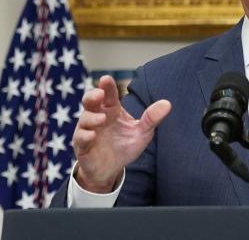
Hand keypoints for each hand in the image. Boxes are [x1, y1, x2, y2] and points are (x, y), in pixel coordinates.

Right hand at [72, 75, 171, 192]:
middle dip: (92, 96)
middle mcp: (98, 116)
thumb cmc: (125, 146)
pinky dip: (85, 135)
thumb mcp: (142, 132)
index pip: (109, 94)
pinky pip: (80, 138)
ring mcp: (88, 130)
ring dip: (92, 118)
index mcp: (112, 110)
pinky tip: (92, 135)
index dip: (107, 86)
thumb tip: (167, 103)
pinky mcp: (82, 145)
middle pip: (90, 101)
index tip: (106, 79)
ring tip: (102, 119)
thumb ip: (151, 118)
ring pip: (85, 118)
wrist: (112, 169)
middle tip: (99, 95)